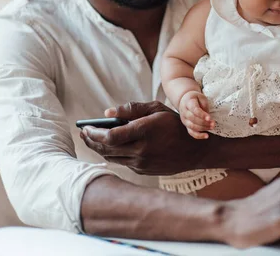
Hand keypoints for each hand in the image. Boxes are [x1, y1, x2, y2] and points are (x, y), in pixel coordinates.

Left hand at [79, 101, 206, 174]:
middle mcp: (142, 150)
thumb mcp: (156, 109)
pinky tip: (110, 147)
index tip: (85, 128)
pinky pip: (123, 163)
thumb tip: (107, 113)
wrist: (195, 150)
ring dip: (99, 149)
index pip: (111, 136)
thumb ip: (131, 109)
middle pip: (107, 149)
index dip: (94, 134)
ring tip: (92, 140)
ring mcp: (142, 163)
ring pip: (112, 158)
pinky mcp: (144, 171)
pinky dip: (114, 155)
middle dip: (92, 141)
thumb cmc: (175, 124)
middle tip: (83, 134)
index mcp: (144, 131)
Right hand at [179, 91, 213, 139]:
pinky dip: (198, 136)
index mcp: (188, 103)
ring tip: (212, 127)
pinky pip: (191, 133)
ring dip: (203, 128)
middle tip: (213, 123)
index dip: (202, 115)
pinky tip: (206, 136)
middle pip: (193, 119)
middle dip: (204, 122)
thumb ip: (204, 105)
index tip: (209, 118)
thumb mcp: (201, 97)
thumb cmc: (195, 99)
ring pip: (192, 126)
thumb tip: (207, 116)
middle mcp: (184, 112)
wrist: (185, 101)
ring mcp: (185, 120)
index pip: (194, 110)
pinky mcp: (186, 126)